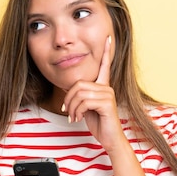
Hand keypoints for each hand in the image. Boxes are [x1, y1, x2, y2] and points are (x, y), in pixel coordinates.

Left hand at [62, 36, 125, 150]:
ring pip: (80, 93)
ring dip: (72, 107)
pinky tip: (79, 119)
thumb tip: (69, 90)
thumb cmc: (99, 123)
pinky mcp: (107, 104)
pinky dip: (77, 111)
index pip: (105, 65)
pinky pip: (84, 102)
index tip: (107, 37)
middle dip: (68, 98)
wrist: (109, 138)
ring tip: (73, 116)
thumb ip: (80, 96)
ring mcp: (108, 95)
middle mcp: (107, 88)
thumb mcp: (86, 107)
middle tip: (67, 110)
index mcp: (103, 86)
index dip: (106, 51)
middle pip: (79, 84)